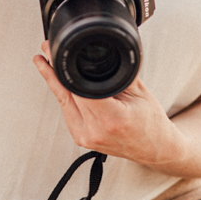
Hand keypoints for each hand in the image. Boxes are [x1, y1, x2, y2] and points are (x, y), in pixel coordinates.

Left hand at [33, 42, 185, 171]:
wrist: (155, 150)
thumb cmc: (151, 122)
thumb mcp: (140, 92)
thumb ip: (121, 71)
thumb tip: (106, 50)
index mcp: (112, 118)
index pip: (80, 88)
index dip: (66, 69)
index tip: (57, 53)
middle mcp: (95, 130)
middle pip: (68, 94)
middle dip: (55, 70)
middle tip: (47, 50)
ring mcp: (85, 137)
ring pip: (63, 102)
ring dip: (54, 81)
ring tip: (45, 61)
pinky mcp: (81, 139)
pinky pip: (68, 112)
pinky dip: (65, 95)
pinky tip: (59, 80)